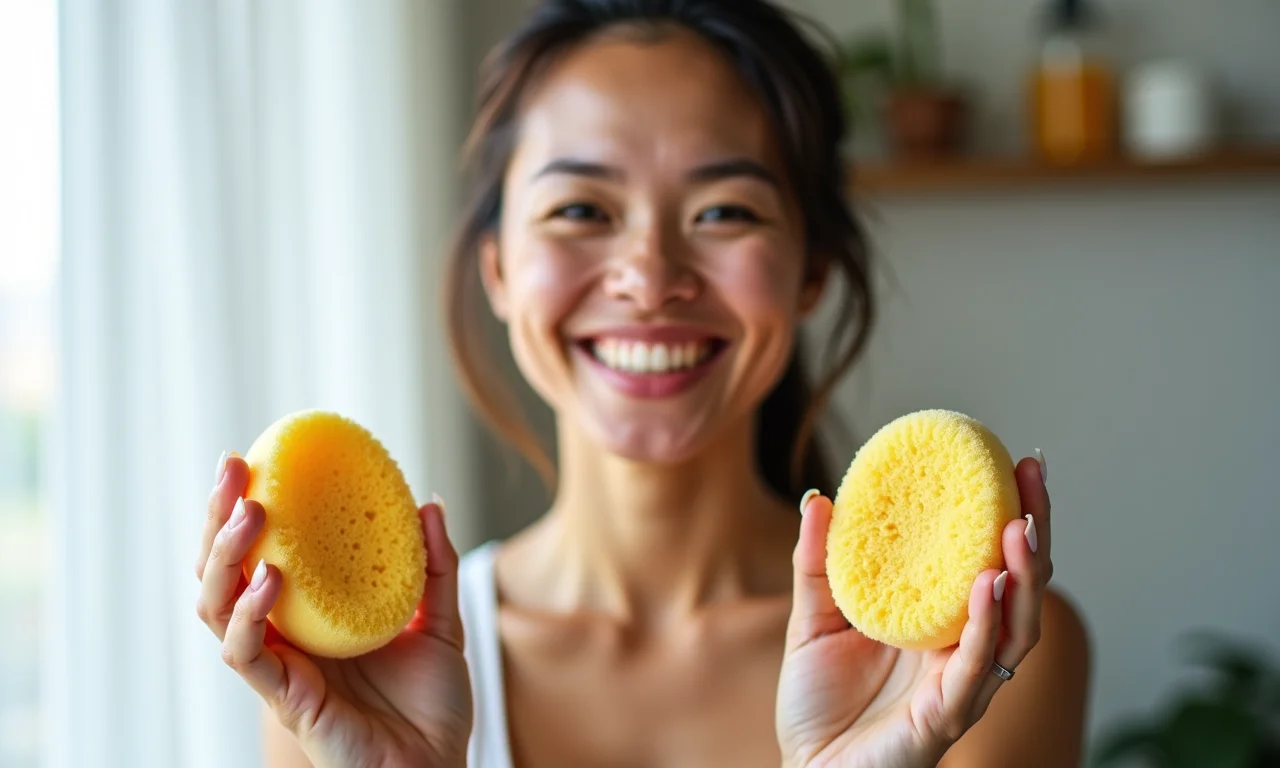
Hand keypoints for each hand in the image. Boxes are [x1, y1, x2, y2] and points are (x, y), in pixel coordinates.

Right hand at [195, 453, 472, 767]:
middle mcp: (285, 636)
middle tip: (232, 469)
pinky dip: (249, 614)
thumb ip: (433, 565)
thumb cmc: (432, 704)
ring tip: (250, 513)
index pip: (261, 553)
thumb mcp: (440, 621)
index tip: (252, 458)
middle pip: (224, 571)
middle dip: (218, 518)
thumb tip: (428, 501)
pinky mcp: (283, 697)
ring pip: (217, 606)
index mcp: (312, 614)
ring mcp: (278, 665)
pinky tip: (270, 579)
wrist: (438, 765)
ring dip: (225, 556)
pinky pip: (246, 653)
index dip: (246, 509)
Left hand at [776, 456, 1051, 767]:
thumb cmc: (817, 703)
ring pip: (1017, 626)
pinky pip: (976, 666)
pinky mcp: (947, 714)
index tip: (1013, 459)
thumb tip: (819, 496)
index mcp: (939, 620)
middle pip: (1020, 584)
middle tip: (1033, 474)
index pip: (989, 558)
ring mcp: (962, 682)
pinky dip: (987, 625)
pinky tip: (987, 585)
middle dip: (1035, 528)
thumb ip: (816, 562)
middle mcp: (962, 647)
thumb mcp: (811, 618)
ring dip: (1025, 575)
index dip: (1008, 512)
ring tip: (1022, 525)